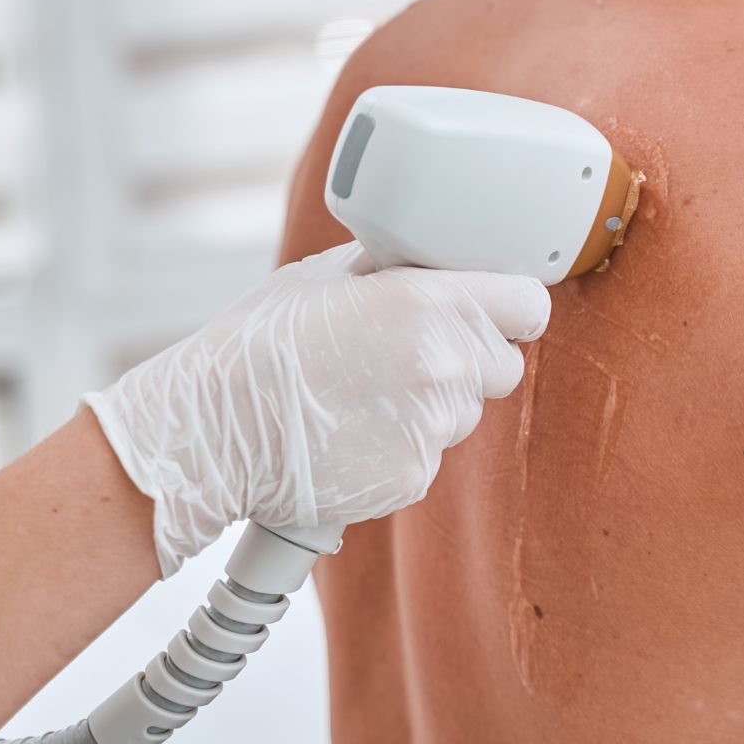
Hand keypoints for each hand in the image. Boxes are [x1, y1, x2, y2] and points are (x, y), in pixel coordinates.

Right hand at [84, 243, 550, 575]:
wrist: (214, 431)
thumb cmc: (259, 345)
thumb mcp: (326, 276)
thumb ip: (394, 270)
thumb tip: (428, 265)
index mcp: (429, 304)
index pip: (528, 305)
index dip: (512, 306)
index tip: (497, 309)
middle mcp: (443, 367)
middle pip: (503, 366)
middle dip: (470, 358)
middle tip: (412, 353)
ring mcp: (431, 429)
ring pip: (464, 413)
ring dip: (432, 404)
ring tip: (363, 394)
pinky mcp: (413, 478)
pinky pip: (429, 453)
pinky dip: (401, 445)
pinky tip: (350, 430)